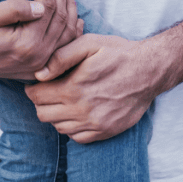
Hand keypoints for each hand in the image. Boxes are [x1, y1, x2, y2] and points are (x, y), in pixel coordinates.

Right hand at [0, 0, 83, 79]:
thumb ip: (13, 10)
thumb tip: (41, 6)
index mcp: (27, 44)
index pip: (48, 5)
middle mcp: (39, 56)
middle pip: (60, 15)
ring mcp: (43, 63)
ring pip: (68, 30)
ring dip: (69, 5)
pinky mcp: (41, 66)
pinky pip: (66, 46)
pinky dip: (74, 29)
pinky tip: (75, 15)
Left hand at [25, 34, 156, 142]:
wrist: (149, 70)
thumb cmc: (118, 53)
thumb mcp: (90, 43)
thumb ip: (61, 57)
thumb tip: (39, 74)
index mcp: (74, 88)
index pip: (37, 97)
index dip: (33, 88)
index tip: (38, 82)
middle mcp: (82, 111)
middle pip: (43, 114)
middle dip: (41, 101)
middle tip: (49, 90)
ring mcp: (94, 124)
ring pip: (58, 127)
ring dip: (56, 114)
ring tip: (65, 99)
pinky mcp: (105, 132)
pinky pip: (76, 138)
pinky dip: (72, 127)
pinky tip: (78, 111)